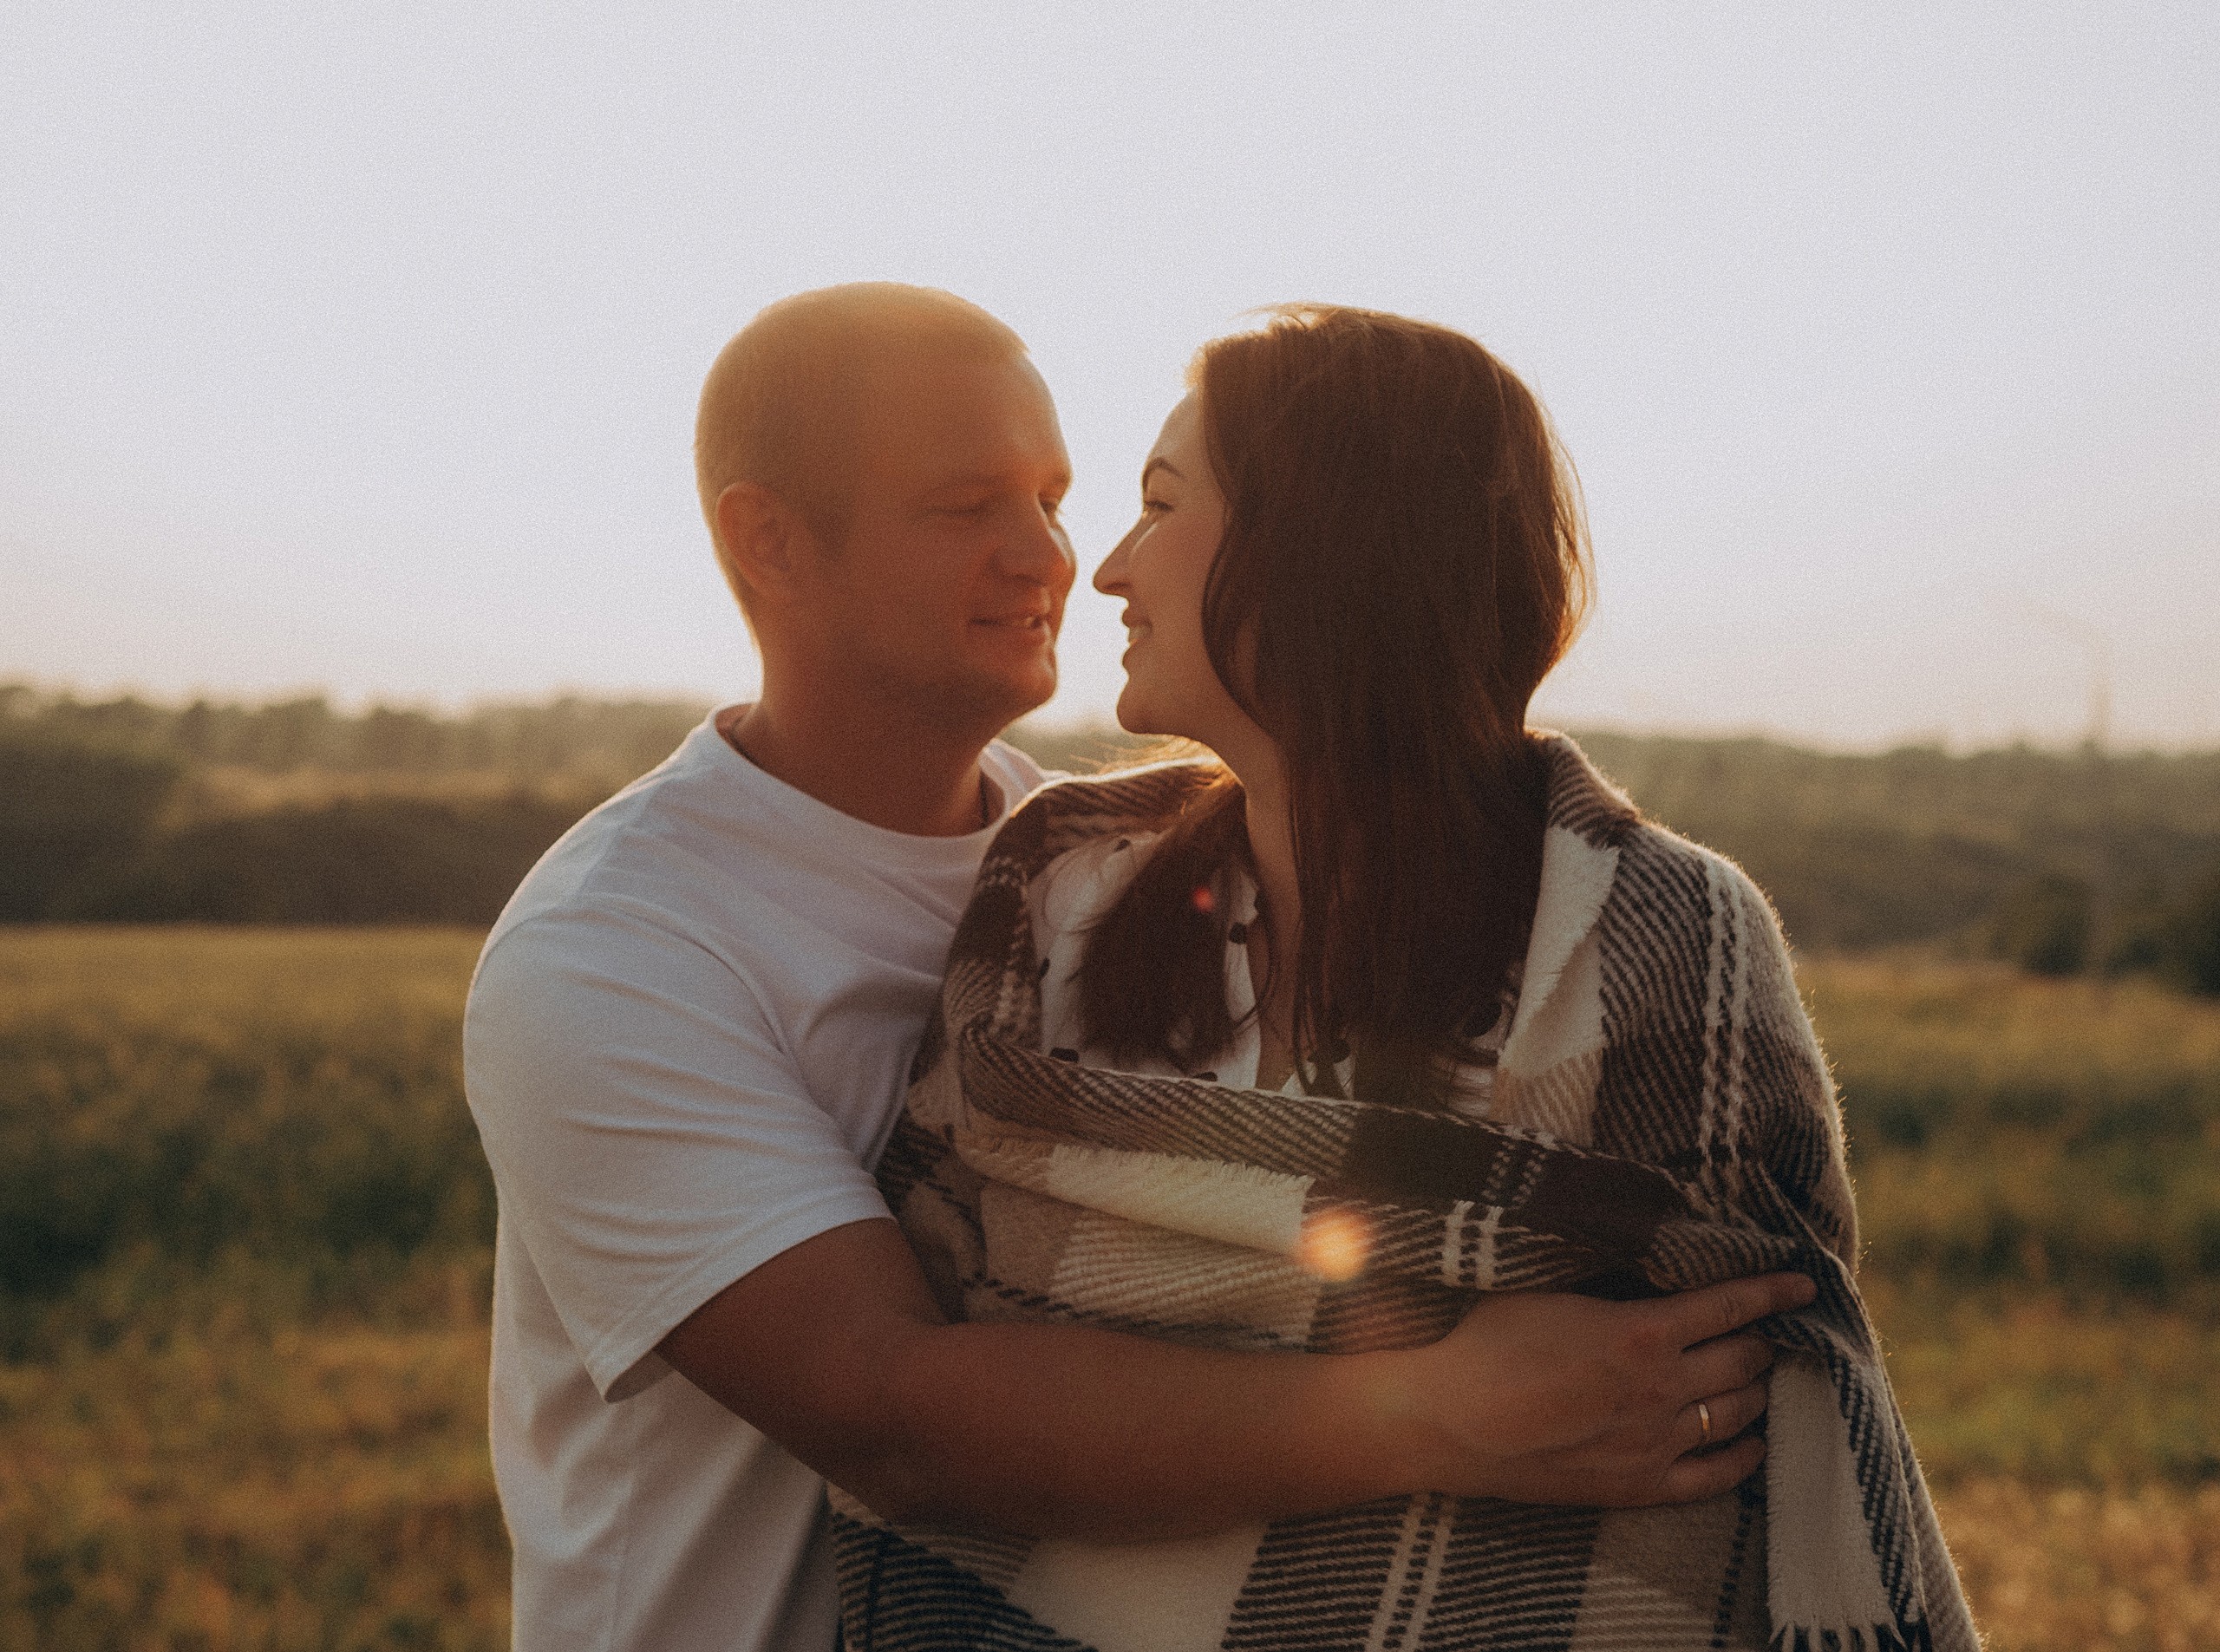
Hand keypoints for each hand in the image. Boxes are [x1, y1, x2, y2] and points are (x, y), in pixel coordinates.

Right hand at [1407, 1271, 1815, 1506]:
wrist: (1449, 1422)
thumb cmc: (1485, 1344)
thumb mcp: (1545, 1288)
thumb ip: (1602, 1279)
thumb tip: (1638, 1261)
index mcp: (1641, 1331)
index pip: (1731, 1305)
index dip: (1773, 1291)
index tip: (1805, 1284)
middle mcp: (1662, 1388)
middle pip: (1744, 1360)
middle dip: (1767, 1341)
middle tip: (1775, 1331)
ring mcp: (1655, 1442)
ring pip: (1737, 1414)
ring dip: (1759, 1390)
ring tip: (1764, 1376)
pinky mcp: (1639, 1485)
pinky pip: (1714, 1476)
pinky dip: (1744, 1457)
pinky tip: (1754, 1444)